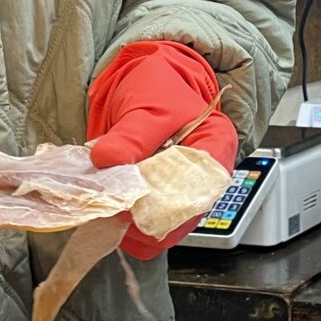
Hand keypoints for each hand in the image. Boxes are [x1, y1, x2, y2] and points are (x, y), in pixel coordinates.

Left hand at [87, 41, 237, 259]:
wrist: (145, 86)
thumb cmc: (159, 90)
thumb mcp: (148, 106)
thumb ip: (132, 135)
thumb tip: (108, 161)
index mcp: (216, 151)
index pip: (200, 193)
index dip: (164, 201)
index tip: (129, 194)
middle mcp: (203, 184)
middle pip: (178, 222)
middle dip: (140, 215)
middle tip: (109, 196)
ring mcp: (179, 199)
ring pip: (157, 234)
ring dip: (125, 224)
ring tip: (104, 195)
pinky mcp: (156, 207)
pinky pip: (139, 233)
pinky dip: (118, 224)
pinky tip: (105, 200)